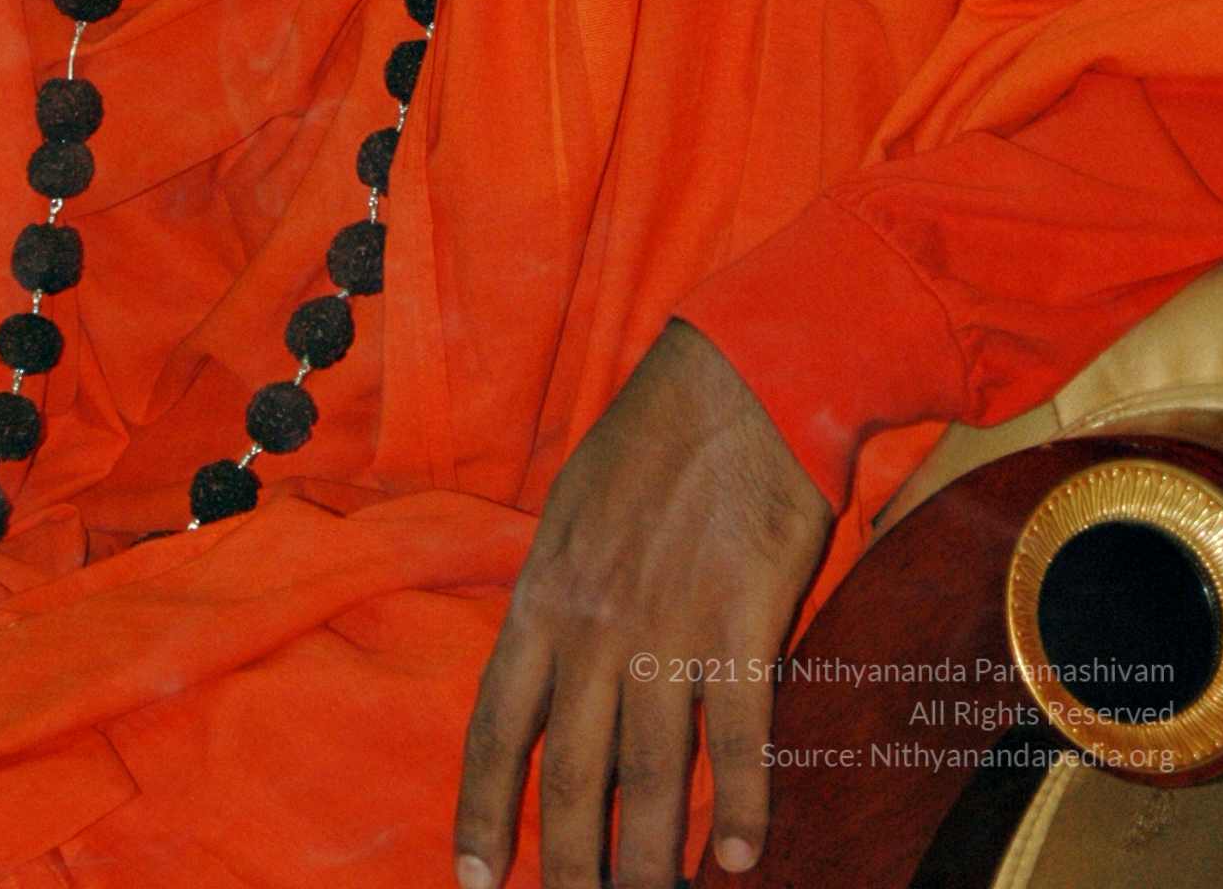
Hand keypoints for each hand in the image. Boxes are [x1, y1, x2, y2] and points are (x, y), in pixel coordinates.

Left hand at [455, 323, 831, 886]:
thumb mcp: (572, 512)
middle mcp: (595, 627)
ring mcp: (668, 629)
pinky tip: (745, 855)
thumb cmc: (652, 440)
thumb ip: (559, 596)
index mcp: (544, 597)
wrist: (737, 383)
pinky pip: (737, 736)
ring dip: (651, 861)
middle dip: (570, 869)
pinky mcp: (741, 623)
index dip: (485, 810)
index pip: (499, 727)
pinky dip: (741, 805)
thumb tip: (549, 666)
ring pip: (651, 778)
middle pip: (573, 778)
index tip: (477, 879)